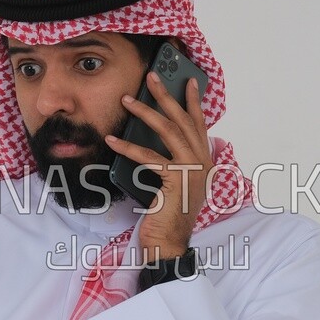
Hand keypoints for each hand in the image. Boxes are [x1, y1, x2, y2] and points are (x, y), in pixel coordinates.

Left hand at [105, 72, 212, 261]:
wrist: (170, 243)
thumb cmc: (169, 215)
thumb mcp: (174, 184)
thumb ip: (173, 162)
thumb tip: (155, 141)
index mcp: (205, 162)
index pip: (200, 125)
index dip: (194, 102)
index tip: (189, 81)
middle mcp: (203, 163)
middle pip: (184, 120)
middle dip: (167, 96)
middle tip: (152, 77)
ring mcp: (193, 170)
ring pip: (170, 131)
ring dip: (146, 113)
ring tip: (127, 100)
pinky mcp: (177, 180)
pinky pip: (149, 157)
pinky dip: (129, 147)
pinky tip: (113, 140)